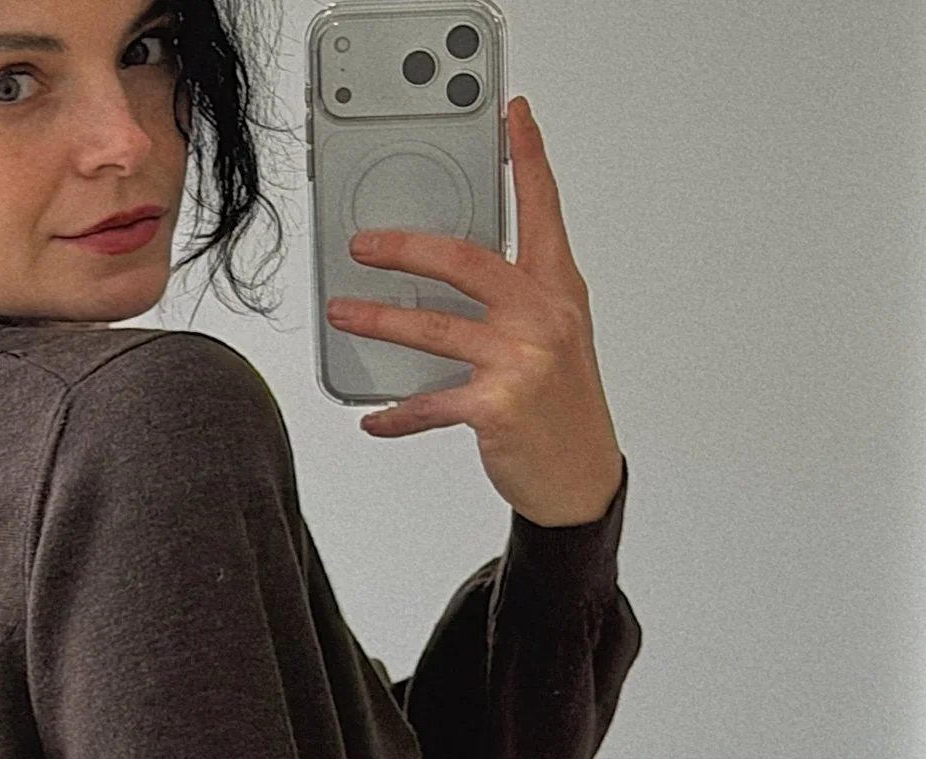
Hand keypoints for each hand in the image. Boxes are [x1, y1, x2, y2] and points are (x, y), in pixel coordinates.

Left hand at [324, 95, 623, 527]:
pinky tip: (374, 417)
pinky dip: (396, 414)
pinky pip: (429, 404)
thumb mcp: (556, 337)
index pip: (543, 210)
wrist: (581, 476)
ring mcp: (520, 360)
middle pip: (464, 261)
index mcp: (558, 290)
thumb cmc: (562, 405)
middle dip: (406, 248)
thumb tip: (451, 278)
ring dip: (379, 321)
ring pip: (432, 329)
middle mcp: (542, 316)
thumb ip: (516, 298)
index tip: (513, 115)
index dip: (529, 158)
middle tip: (364, 245)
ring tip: (344, 314)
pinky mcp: (497, 406)